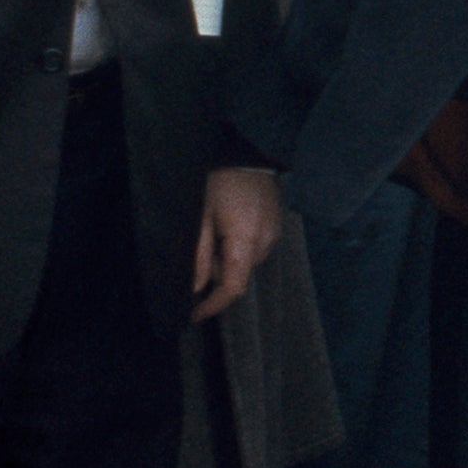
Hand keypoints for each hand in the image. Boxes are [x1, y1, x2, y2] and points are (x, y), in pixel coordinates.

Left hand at [191, 167, 283, 322]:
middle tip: (195, 256)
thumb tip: (194, 288)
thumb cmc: (219, 181)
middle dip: (216, 276)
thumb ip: (198, 255)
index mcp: (247, 241)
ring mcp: (274, 233)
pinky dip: (238, 248)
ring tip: (211, 235)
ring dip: (227, 260)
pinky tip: (226, 228)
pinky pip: (254, 248)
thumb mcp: (200, 216)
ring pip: (246, 262)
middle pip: (239, 275)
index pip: (233, 287)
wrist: (246, 153)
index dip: (212, 306)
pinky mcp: (275, 225)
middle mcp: (266, 241)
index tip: (193, 315)